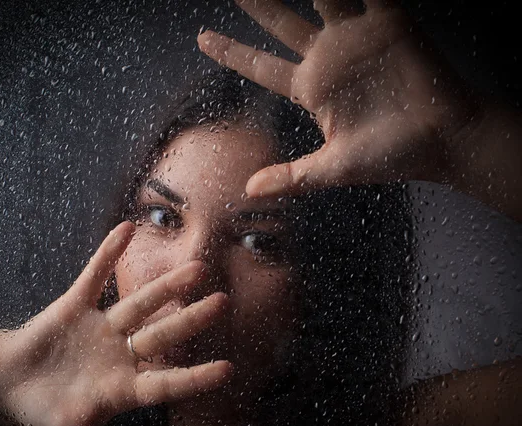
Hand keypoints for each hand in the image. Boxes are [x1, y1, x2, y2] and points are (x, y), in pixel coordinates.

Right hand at [0, 222, 230, 425]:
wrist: (6, 384)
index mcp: (124, 386)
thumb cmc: (42, 412)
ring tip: (197, 268)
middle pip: (163, 334)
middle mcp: (121, 353)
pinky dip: (108, 254)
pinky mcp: (76, 305)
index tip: (229, 369)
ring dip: (166, 286)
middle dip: (192, 319)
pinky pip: (94, 276)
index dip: (195, 377)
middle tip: (224, 302)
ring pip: (139, 303)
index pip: (167, 381)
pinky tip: (127, 228)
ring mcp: (101, 327)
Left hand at [198, 0, 477, 197]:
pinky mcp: (391, 25)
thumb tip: (248, 190)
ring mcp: (358, 39)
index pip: (260, 66)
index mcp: (311, 89)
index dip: (231, 52)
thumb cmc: (390, 157)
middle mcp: (328, 59)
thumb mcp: (332, 169)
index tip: (202, 38)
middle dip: (255, 3)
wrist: (442, 143)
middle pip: (280, 23)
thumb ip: (291, 176)